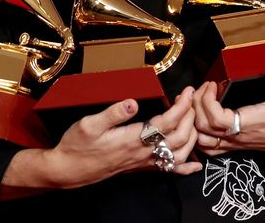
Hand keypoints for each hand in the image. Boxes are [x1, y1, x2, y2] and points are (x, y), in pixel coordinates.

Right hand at [41, 86, 201, 187]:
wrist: (69, 170)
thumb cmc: (77, 146)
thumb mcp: (88, 124)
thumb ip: (113, 113)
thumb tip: (132, 102)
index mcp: (132, 140)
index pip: (166, 123)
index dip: (181, 107)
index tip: (186, 92)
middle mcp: (141, 153)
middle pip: (179, 138)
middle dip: (190, 118)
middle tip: (191, 99)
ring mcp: (142, 162)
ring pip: (178, 155)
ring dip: (191, 137)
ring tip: (192, 119)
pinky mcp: (140, 167)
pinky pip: (168, 170)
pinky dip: (185, 168)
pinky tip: (195, 164)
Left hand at [193, 65, 264, 156]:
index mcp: (249, 123)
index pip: (216, 118)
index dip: (207, 100)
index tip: (212, 84)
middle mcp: (239, 136)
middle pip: (203, 128)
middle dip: (197, 105)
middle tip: (203, 88)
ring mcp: (236, 143)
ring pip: (203, 141)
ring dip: (195, 121)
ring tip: (199, 102)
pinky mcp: (237, 146)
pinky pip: (211, 148)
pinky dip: (200, 135)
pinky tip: (202, 119)